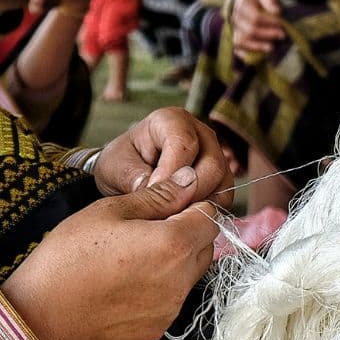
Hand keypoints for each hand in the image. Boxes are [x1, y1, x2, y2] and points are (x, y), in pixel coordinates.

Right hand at [1, 173, 220, 339]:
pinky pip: (171, 300)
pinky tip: (124, 283)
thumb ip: (158, 196)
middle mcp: (181, 280)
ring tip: (130, 257)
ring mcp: (171, 308)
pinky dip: (157, 289)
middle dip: (185, 233)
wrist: (42, 314)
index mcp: (174, 244)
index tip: (166, 206)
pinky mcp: (157, 329)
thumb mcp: (110, 211)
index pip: (211, 216)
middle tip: (144, 230)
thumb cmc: (70, 256)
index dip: (192, 206)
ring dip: (173, 262)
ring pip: (189, 275)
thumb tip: (189, 179)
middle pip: (205, 246)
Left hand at [95, 107, 233, 205]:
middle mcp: (201, 134)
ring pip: (222, 184)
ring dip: (198, 205)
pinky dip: (205, 212)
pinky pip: (223, 199)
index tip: (151, 192)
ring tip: (170, 216)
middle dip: (188, 194)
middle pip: (212, 165)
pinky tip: (181, 219)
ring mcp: (215, 156)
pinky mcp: (220, 180)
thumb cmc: (121, 165)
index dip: (170, 172)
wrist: (126, 175)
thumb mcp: (117, 169)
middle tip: (163, 211)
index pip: (184, 144)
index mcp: (172, 120)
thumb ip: (136, 178)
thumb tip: (156, 190)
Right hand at [228, 0, 286, 59]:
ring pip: (242, 41)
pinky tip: (259, 55)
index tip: (282, 24)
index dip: (270, 22)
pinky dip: (246, 53)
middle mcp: (235, 18)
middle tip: (282, 35)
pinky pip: (237, 48)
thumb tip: (277, 11)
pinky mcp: (234, 36)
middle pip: (250, 30)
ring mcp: (233, 29)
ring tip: (272, 48)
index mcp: (242, 5)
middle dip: (268, 34)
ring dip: (258, 46)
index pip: (255, 17)